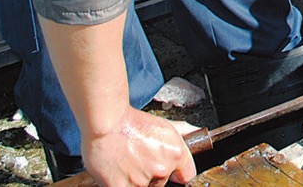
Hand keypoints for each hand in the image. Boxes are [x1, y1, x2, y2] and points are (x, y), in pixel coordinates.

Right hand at [81, 107, 196, 186]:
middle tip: (139, 161)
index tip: (171, 173)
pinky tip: (118, 171)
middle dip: (152, 175)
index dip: (176, 174)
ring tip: (127, 164)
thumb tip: (197, 131)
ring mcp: (142, 181)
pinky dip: (120, 184)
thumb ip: (182, 131)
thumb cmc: (131, 122)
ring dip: (135, 181)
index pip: (187, 176)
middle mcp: (162, 169)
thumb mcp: (163, 125)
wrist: (106, 124)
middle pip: (161, 182)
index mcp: (175, 154)